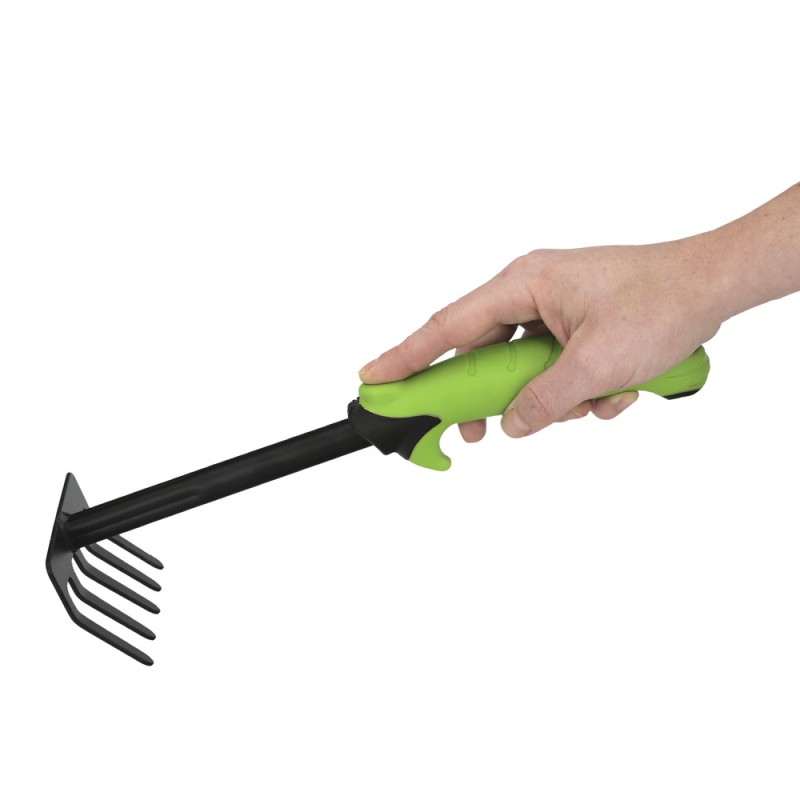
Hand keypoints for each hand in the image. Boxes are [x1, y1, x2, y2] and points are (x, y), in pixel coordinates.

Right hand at [359, 237, 723, 439]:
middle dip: (490, 398)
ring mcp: (553, 311)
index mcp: (523, 283)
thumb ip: (545, 399)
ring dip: (551, 398)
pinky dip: (579, 392)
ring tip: (593, 401)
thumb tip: (513, 425)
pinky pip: (555, 370)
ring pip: (523, 370)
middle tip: (476, 432)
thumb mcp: (596, 362)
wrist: (716, 285)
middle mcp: (531, 293)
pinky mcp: (575, 328)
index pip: (449, 325)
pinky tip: (616, 392)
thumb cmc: (662, 300)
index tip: (375, 378)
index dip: (407, 355)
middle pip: (482, 356)